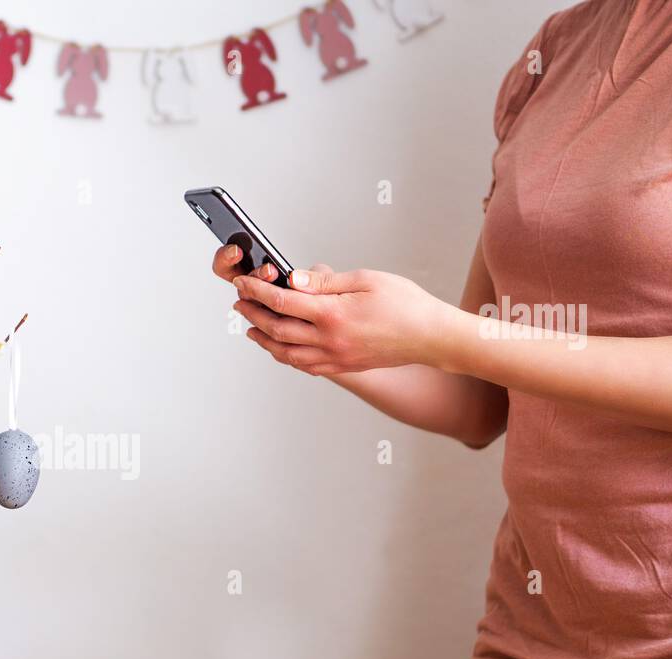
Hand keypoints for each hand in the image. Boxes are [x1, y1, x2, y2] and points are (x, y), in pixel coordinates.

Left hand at [225, 256, 450, 375]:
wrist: (431, 337)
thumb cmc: (406, 304)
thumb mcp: (366, 280)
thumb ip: (325, 281)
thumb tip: (293, 279)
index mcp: (333, 314)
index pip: (282, 302)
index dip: (257, 291)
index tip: (243, 284)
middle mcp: (329, 341)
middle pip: (277, 330)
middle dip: (254, 315)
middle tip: (240, 304)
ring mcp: (335, 358)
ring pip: (287, 353)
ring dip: (265, 341)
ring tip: (252, 329)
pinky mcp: (343, 367)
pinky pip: (305, 366)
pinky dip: (286, 357)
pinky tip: (281, 349)